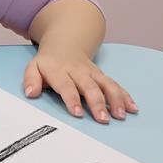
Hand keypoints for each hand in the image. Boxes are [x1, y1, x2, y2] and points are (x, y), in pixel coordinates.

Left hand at [23, 47, 137, 123]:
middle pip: (90, 87)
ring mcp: (92, 72)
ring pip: (106, 85)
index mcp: (59, 71)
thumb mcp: (33, 68)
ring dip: (115, 100)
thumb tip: (30, 93)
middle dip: (98, 103)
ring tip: (121, 115)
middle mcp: (78, 71)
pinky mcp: (102, 75)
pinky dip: (125, 95)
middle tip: (103, 119)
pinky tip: (133, 107)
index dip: (73, 99)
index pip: (66, 86)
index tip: (78, 113)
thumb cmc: (48, 62)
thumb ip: (30, 80)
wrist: (65, 44)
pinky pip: (115, 84)